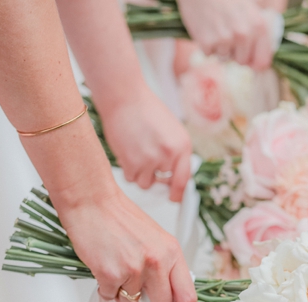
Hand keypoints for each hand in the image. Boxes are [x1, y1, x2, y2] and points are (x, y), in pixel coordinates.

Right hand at [53, 183, 196, 301]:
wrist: (92, 202)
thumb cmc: (121, 219)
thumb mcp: (157, 241)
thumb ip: (167, 267)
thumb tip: (172, 296)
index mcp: (172, 253)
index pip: (188, 297)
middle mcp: (157, 262)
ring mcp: (134, 269)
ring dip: (125, 297)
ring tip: (119, 274)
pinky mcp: (110, 273)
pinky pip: (111, 297)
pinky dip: (107, 289)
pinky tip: (104, 269)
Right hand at [98, 87, 192, 201]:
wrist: (123, 96)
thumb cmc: (146, 111)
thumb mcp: (173, 131)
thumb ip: (176, 154)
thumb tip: (173, 180)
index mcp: (183, 147)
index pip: (184, 180)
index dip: (178, 193)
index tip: (174, 198)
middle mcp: (169, 156)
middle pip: (163, 183)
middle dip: (155, 174)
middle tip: (146, 158)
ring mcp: (150, 160)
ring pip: (145, 183)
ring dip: (140, 173)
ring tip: (136, 152)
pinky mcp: (131, 162)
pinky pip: (130, 178)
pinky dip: (128, 169)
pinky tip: (127, 151)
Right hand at [179, 0, 274, 69]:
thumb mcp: (254, 5)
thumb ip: (263, 27)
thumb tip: (265, 57)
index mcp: (259, 27)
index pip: (262, 63)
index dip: (255, 63)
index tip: (248, 57)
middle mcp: (243, 34)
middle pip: (242, 62)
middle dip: (236, 53)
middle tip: (229, 34)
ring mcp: (224, 39)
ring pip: (225, 58)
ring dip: (220, 48)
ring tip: (217, 27)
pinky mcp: (206, 41)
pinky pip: (209, 53)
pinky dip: (206, 44)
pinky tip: (206, 27)